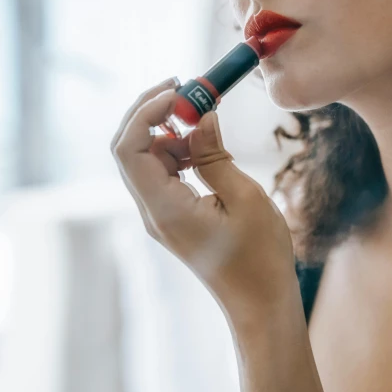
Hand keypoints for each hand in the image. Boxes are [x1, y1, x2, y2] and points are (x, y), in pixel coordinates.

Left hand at [110, 78, 296, 308]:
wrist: (261, 303)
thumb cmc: (260, 257)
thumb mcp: (244, 197)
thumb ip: (214, 155)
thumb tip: (200, 117)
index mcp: (164, 209)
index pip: (130, 148)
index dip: (146, 111)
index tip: (179, 89)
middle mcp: (152, 212)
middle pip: (130, 149)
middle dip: (151, 113)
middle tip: (184, 88)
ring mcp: (160, 216)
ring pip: (147, 160)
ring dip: (170, 132)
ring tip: (206, 119)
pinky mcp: (173, 218)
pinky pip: (164, 175)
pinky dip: (179, 152)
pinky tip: (205, 146)